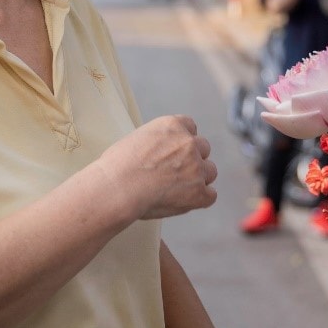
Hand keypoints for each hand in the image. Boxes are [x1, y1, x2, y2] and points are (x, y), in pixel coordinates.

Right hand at [95, 115, 216, 220]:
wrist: (117, 189)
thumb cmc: (117, 167)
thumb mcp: (137, 139)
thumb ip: (157, 142)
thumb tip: (161, 153)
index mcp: (173, 126)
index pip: (190, 127)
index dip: (182, 141)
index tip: (175, 151)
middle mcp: (189, 143)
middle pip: (203, 148)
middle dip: (192, 158)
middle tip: (175, 172)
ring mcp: (196, 168)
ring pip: (210, 171)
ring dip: (199, 178)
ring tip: (178, 189)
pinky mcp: (199, 192)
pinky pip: (210, 195)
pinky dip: (200, 199)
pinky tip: (185, 201)